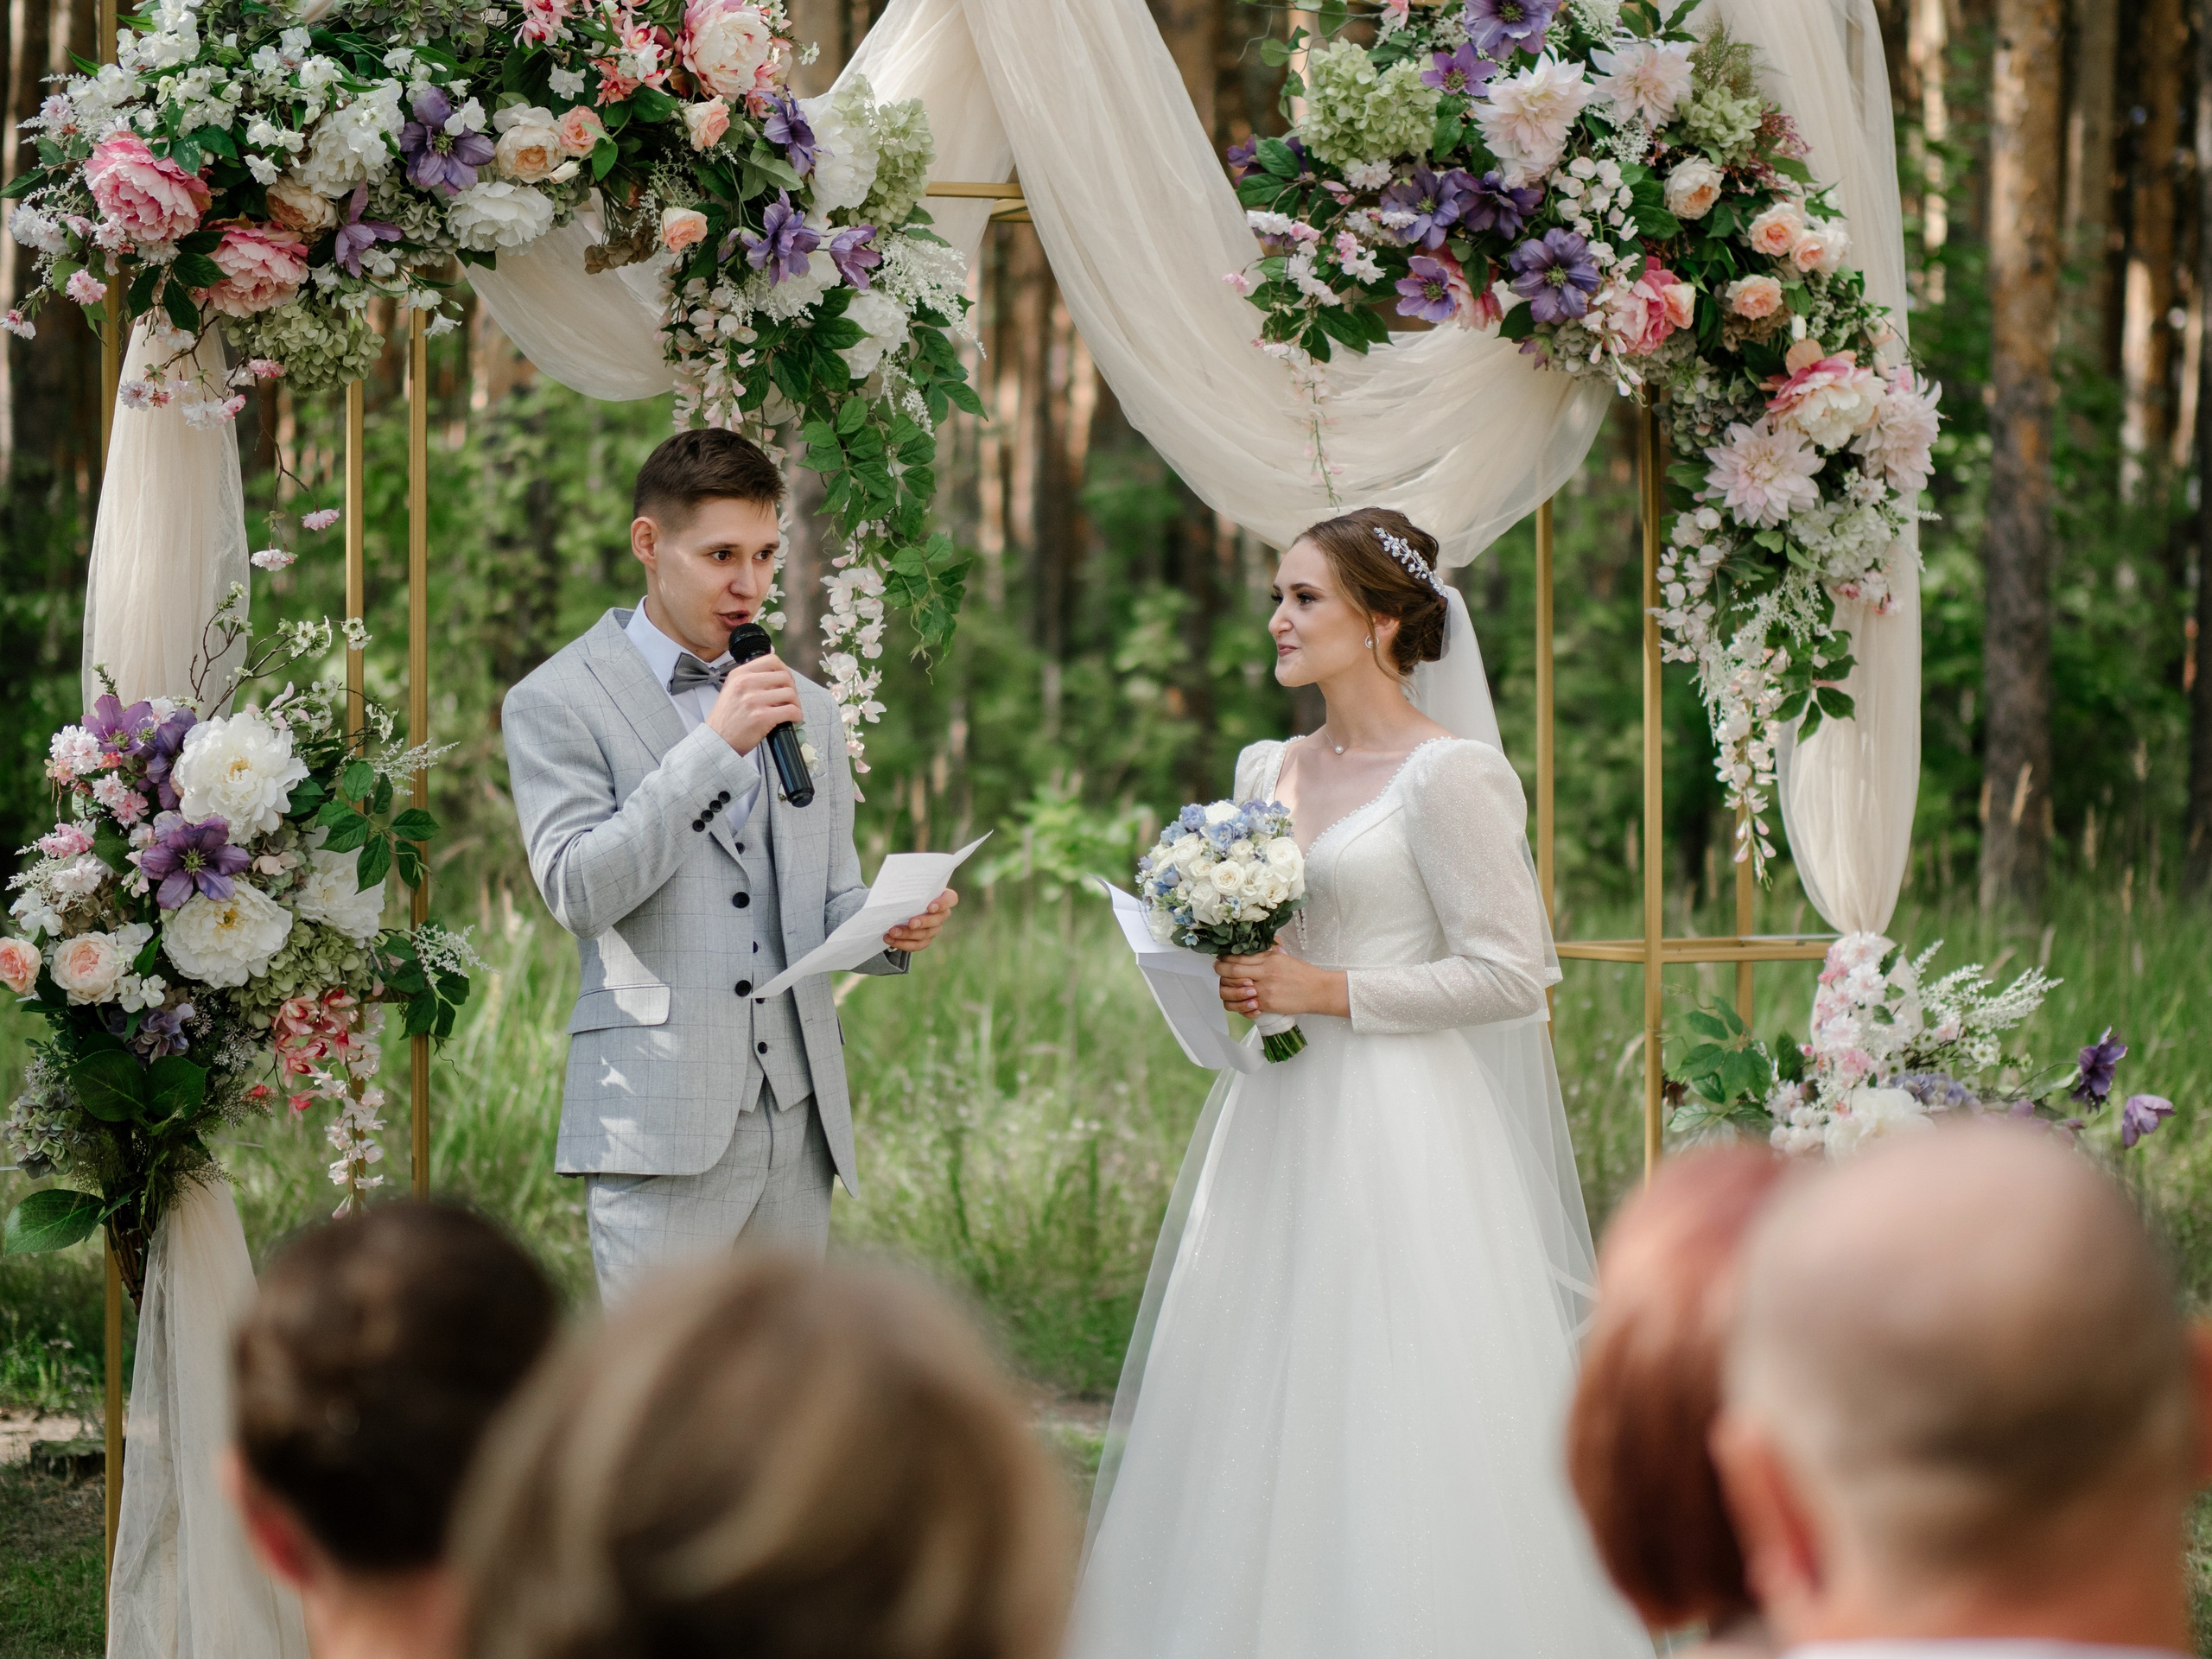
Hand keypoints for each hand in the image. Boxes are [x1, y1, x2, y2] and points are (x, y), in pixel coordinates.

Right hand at [705, 653, 803, 755]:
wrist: (717, 741)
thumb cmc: (727, 718)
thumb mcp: (732, 689)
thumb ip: (751, 678)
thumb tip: (778, 673)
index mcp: (739, 674)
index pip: (772, 660)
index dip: (784, 670)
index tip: (786, 681)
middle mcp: (746, 683)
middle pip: (785, 677)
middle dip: (792, 689)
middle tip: (789, 700)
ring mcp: (753, 700)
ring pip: (790, 693)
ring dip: (795, 704)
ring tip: (790, 711)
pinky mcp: (762, 717)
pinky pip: (791, 710)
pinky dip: (797, 716)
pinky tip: (792, 720)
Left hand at [884, 888, 958, 954]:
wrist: (901, 905)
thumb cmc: (908, 892)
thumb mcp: (909, 886)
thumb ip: (908, 886)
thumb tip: (895, 885)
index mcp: (942, 897)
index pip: (950, 899)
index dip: (943, 904)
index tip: (930, 907)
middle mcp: (941, 914)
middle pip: (937, 920)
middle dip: (923, 922)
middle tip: (911, 923)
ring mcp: (934, 928)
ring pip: (925, 934)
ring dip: (908, 934)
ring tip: (893, 931)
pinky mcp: (925, 940)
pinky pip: (917, 945)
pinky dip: (903, 943)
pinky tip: (890, 939)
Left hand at [1214, 942, 1348, 1019]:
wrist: (1318, 991)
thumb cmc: (1304, 974)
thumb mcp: (1285, 958)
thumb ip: (1268, 954)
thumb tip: (1254, 949)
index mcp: (1269, 959)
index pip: (1239, 957)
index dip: (1226, 958)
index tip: (1221, 958)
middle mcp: (1264, 973)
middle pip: (1232, 971)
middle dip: (1220, 970)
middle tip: (1218, 970)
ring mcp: (1264, 990)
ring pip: (1233, 989)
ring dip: (1226, 989)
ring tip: (1227, 987)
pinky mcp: (1267, 1004)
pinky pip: (1244, 1006)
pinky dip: (1238, 1005)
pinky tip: (1240, 1002)